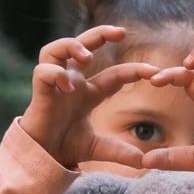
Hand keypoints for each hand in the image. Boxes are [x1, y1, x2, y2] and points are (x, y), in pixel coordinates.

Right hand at [19, 26, 158, 168]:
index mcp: (88, 92)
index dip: (134, 71)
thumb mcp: (98, 148)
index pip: (115, 75)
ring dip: (73, 46)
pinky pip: (43, 71)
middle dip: (101, 34)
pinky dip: (55, 74)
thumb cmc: (66, 147)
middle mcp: (72, 82)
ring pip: (56, 49)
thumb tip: (144, 161)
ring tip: (87, 56)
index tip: (154, 72)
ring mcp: (55, 85)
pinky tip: (68, 87)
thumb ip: (120, 152)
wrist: (42, 158)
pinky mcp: (40, 92)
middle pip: (83, 44)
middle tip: (121, 32)